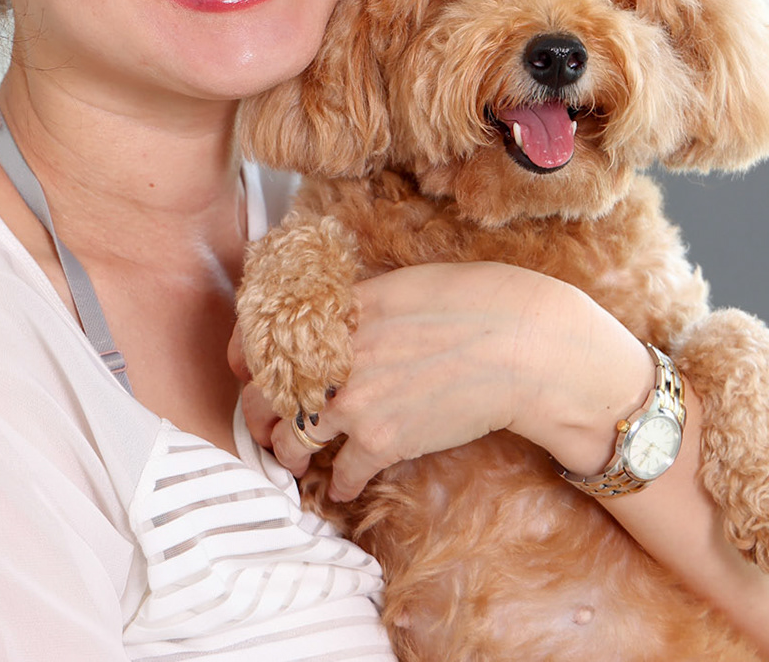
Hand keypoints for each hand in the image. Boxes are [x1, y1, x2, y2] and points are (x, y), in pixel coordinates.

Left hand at [230, 262, 656, 501]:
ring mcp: (356, 404)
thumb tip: (337, 315)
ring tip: (294, 458)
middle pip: (268, 394)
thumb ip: (358, 303)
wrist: (523, 346)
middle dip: (260, 414)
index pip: (266, 336)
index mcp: (339, 312)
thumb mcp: (402, 284)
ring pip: (294, 439)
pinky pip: (343, 473)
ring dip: (290, 452)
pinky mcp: (384, 442)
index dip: (247, 356)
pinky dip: (340, 482)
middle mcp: (335, 358)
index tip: (245, 367)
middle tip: (264, 422)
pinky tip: (344, 483)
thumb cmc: (475, 301)